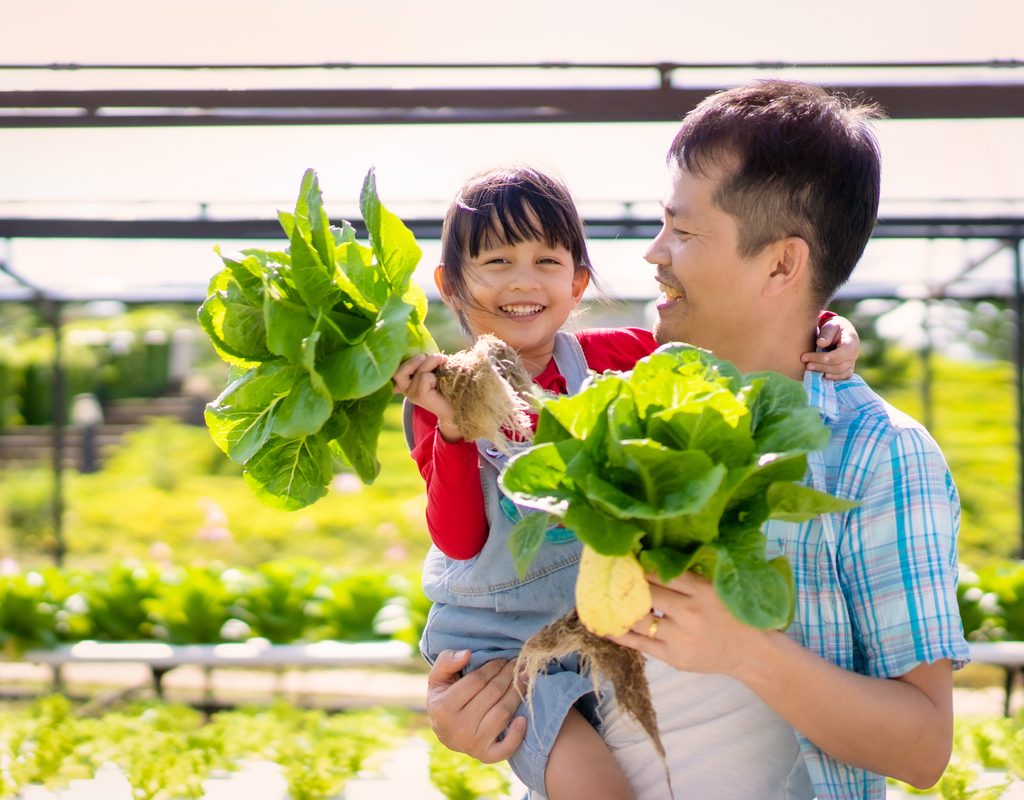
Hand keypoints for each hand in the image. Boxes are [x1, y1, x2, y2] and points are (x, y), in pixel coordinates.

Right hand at [392, 354, 462, 440]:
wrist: (456, 407)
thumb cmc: (445, 385)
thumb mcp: (432, 369)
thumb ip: (424, 362)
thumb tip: (423, 352)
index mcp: (406, 382)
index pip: (394, 368)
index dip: (406, 359)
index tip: (423, 357)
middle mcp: (405, 389)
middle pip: (401, 368)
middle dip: (418, 359)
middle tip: (436, 358)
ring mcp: (411, 393)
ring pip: (419, 369)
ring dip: (433, 362)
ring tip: (443, 363)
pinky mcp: (420, 395)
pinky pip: (425, 376)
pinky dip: (434, 375)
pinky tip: (441, 381)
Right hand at [426, 649, 526, 762]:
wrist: (446, 732)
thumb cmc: (444, 698)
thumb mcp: (438, 678)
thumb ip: (446, 661)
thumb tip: (466, 654)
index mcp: (443, 706)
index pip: (477, 680)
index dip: (493, 666)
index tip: (503, 658)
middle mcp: (458, 727)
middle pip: (493, 694)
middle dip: (508, 675)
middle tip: (517, 664)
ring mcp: (472, 744)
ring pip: (503, 713)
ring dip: (517, 693)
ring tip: (524, 678)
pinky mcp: (485, 756)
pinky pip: (505, 748)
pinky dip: (517, 735)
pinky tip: (524, 718)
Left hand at [609, 573, 762, 677]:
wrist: (752, 653)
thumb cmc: (733, 614)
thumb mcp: (716, 588)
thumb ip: (690, 576)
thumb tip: (654, 558)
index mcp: (702, 590)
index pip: (662, 573)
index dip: (639, 565)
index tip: (624, 558)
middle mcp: (689, 613)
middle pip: (647, 594)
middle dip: (625, 584)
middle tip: (608, 575)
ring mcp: (680, 637)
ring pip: (639, 619)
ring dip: (618, 609)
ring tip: (601, 599)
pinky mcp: (674, 658)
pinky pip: (640, 644)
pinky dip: (620, 634)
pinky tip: (605, 626)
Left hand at [801, 314, 859, 379]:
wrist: (838, 331)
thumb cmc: (833, 327)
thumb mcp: (830, 326)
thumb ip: (826, 334)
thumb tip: (820, 344)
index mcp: (851, 341)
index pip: (839, 354)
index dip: (821, 358)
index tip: (804, 356)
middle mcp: (854, 353)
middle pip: (839, 365)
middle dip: (821, 366)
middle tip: (806, 365)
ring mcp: (852, 361)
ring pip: (841, 372)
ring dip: (824, 372)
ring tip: (809, 369)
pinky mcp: (848, 368)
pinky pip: (844, 376)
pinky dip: (833, 378)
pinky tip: (821, 376)